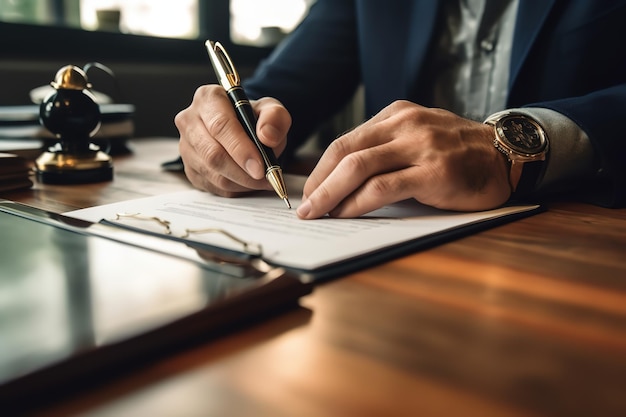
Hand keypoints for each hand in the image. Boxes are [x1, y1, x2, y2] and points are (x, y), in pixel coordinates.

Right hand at [174, 85, 290, 196]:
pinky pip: (212, 186)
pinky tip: (249, 183)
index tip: (260, 167)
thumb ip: (275, 117)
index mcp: (208, 98)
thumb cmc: (253, 118)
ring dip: (242, 182)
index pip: (220, 126)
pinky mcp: (189, 168)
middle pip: (213, 154)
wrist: (243, 129)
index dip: (241, 150)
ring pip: (212, 173)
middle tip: (265, 179)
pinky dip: (235, 189)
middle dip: (242, 172)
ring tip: (264, 181)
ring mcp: (186, 147)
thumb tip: (268, 136)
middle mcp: (190, 120)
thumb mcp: (271, 109)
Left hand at [297, 101, 511, 218]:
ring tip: (318, 213)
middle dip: (319, 182)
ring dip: (330, 193)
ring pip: (358, 167)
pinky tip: (346, 214)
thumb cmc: (458, 154)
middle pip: (345, 151)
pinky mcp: (434, 172)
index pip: (347, 141)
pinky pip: (383, 187)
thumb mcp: (418, 138)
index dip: (321, 168)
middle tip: (306, 206)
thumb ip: (386, 150)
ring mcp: (421, 146)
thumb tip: (342, 181)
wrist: (506, 156)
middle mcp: (406, 124)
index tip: (310, 190)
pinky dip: (357, 202)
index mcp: (397, 114)